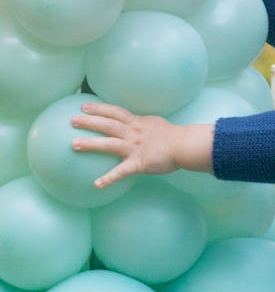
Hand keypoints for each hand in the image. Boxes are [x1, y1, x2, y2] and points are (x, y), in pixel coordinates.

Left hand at [71, 103, 214, 189]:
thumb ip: (144, 124)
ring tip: (74, 144)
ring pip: (108, 144)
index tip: (84, 107)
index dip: (98, 108)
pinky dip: (109, 178)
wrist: (185, 146)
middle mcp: (132, 132)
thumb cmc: (175, 136)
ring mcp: (134, 147)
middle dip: (88, 121)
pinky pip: (121, 172)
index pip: (114, 112)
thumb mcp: (156, 123)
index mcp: (137, 122)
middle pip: (107, 124)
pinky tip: (97, 184)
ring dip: (90, 143)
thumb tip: (140, 124)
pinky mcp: (139, 163)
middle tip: (72, 120)